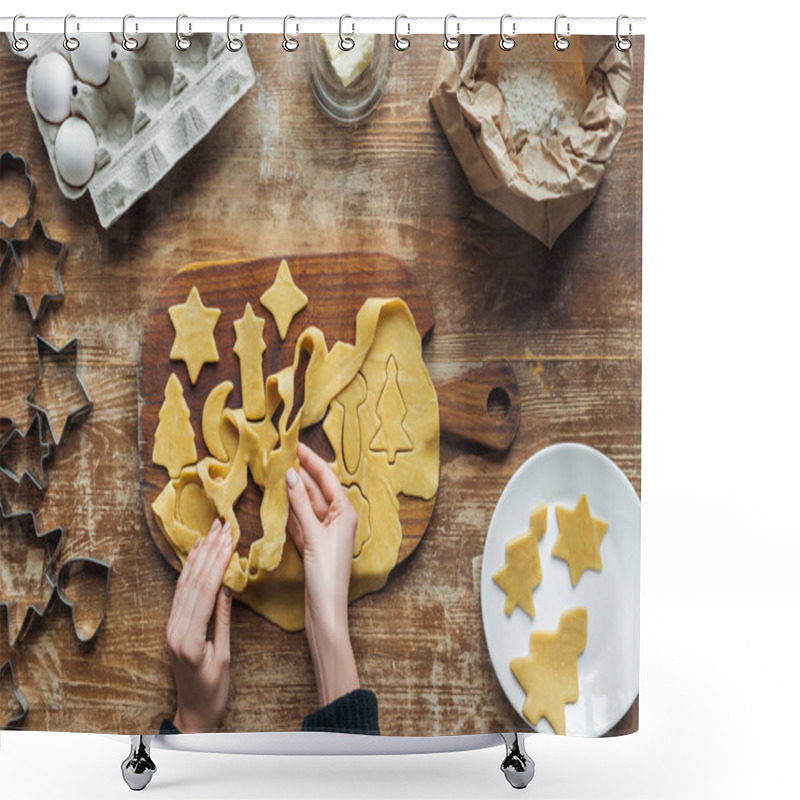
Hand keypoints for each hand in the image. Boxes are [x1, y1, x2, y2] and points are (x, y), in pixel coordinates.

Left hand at [166, 519, 232, 732]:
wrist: (193, 714)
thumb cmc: (214, 691)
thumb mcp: (224, 655)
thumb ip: (223, 619)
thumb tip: (228, 585)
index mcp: (189, 637)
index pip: (205, 591)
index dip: (218, 562)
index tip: (230, 539)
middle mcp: (175, 628)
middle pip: (193, 582)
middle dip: (209, 551)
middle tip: (223, 526)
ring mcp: (171, 626)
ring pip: (185, 583)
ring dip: (199, 555)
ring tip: (211, 532)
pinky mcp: (173, 626)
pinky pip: (180, 592)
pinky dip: (189, 570)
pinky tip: (196, 555)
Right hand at [286, 442, 359, 705]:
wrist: (326, 612)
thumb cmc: (327, 575)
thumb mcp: (313, 536)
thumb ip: (301, 505)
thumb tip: (289, 475)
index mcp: (345, 513)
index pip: (326, 478)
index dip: (311, 460)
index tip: (296, 444)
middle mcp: (338, 519)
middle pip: (317, 489)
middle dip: (300, 472)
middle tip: (281, 454)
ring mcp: (325, 532)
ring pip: (307, 504)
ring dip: (293, 489)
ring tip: (276, 471)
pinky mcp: (313, 545)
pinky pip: (301, 520)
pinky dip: (290, 509)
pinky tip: (279, 499)